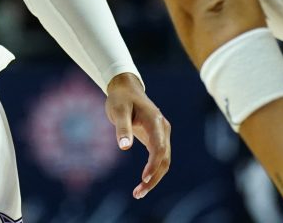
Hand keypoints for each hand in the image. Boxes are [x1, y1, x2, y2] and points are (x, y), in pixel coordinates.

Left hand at [105, 72, 171, 198]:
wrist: (126, 89)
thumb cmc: (121, 99)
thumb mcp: (118, 110)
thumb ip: (122, 127)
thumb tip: (124, 147)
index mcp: (155, 121)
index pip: (159, 147)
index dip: (153, 164)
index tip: (143, 178)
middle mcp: (163, 129)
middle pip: (164, 159)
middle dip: (153, 178)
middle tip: (137, 193)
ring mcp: (162, 134)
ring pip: (164, 161)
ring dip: (154, 178)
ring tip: (138, 193)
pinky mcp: (157, 138)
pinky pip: (159, 158)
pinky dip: (153, 171)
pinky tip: (143, 182)